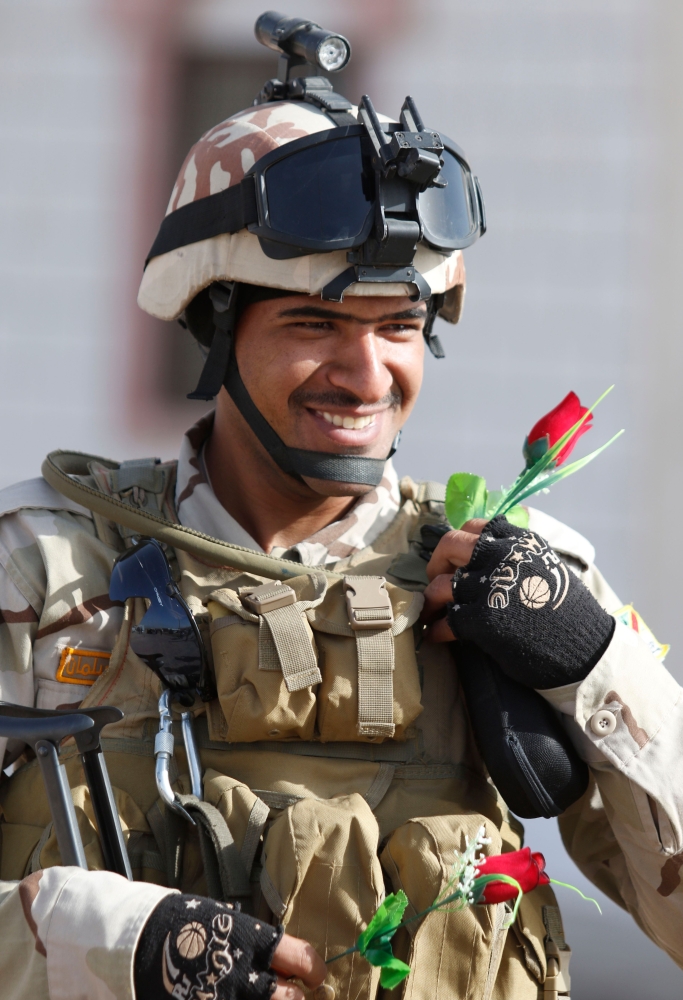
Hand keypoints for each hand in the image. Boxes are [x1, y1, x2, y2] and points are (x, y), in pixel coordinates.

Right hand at [134, 893, 326, 999]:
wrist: (139, 941)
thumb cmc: (186, 925)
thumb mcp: (226, 924)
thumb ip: (254, 946)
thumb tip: (281, 963)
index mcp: (254, 942)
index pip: (302, 959)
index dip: (314, 971)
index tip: (316, 977)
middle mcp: (246, 975)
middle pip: (291, 999)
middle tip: (292, 997)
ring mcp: (227, 999)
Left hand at [445, 515, 614, 688]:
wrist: (586, 650)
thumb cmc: (568, 613)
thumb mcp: (546, 567)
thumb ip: (516, 557)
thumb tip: (481, 560)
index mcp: (520, 541)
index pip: (474, 527)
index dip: (458, 544)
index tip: (454, 560)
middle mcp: (503, 556)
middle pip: (449, 546)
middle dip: (436, 564)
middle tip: (436, 582)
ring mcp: (491, 587)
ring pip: (441, 585)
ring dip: (431, 601)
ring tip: (431, 613)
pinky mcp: (483, 620)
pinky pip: (446, 620)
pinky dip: (437, 629)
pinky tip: (436, 635)